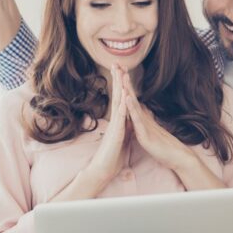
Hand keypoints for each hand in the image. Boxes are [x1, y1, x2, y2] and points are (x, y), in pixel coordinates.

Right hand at [84, 64, 132, 185]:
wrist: (104, 170)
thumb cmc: (112, 156)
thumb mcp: (123, 138)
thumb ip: (125, 127)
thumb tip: (129, 119)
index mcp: (118, 120)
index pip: (121, 98)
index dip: (122, 84)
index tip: (122, 70)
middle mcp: (115, 120)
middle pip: (118, 96)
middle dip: (118, 79)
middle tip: (117, 63)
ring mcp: (114, 126)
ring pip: (118, 103)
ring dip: (120, 89)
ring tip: (121, 74)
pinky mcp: (115, 134)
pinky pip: (119, 119)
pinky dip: (122, 108)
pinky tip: (124, 98)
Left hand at [123, 72, 195, 173]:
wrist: (176, 158)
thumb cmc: (164, 146)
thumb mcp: (151, 130)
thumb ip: (145, 119)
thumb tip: (140, 109)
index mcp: (141, 118)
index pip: (131, 98)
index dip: (124, 84)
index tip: (118, 69)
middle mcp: (143, 118)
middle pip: (131, 96)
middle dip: (124, 81)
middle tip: (118, 64)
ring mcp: (145, 125)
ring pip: (134, 105)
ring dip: (128, 90)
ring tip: (122, 76)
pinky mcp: (145, 135)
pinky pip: (137, 120)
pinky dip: (132, 109)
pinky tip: (127, 99)